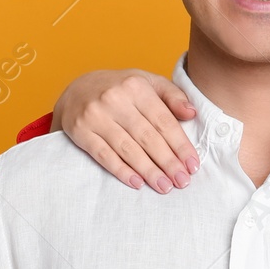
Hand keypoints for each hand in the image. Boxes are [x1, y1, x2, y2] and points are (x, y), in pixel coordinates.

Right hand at [53, 69, 198, 192]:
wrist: (76, 90)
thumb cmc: (121, 89)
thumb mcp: (147, 82)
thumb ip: (173, 96)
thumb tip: (192, 113)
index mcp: (136, 86)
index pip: (164, 121)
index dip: (180, 145)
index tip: (192, 165)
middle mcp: (115, 99)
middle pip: (147, 137)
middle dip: (168, 162)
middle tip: (182, 181)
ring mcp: (95, 115)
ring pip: (127, 149)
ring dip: (148, 171)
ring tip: (164, 186)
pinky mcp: (80, 131)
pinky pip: (103, 155)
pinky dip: (121, 170)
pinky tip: (137, 183)